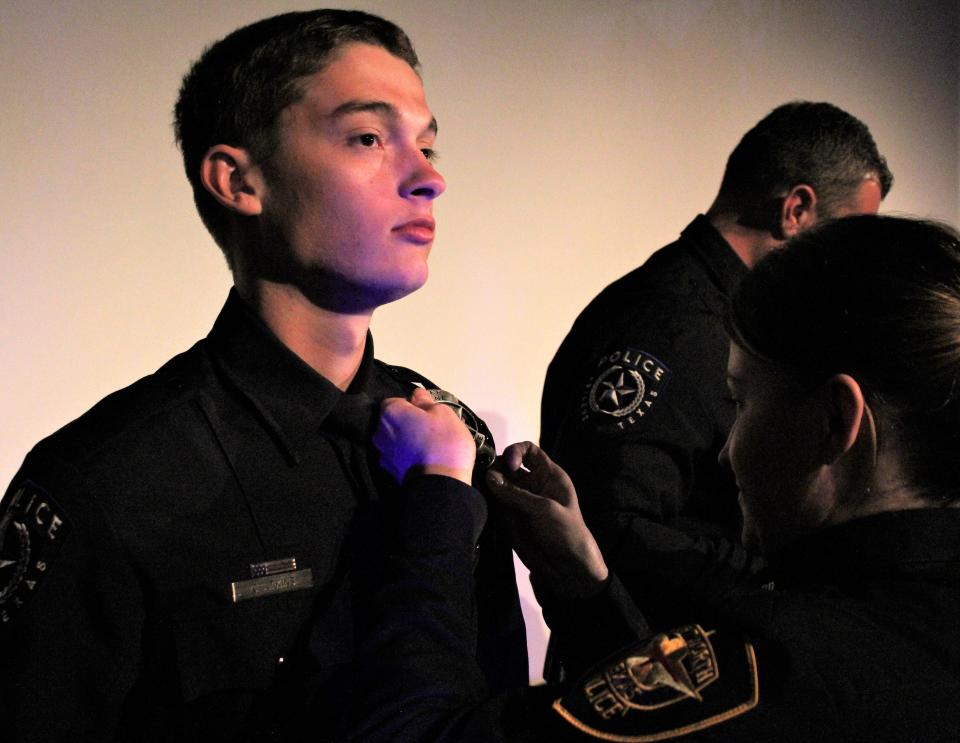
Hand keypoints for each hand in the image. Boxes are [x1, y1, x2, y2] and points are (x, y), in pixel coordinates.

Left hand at [373, 387, 476, 484]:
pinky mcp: (390, 472)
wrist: (441, 484)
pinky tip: (423, 459)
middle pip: (391, 422)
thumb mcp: (443, 413)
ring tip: (427, 446)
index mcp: (391, 412)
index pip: (394, 401)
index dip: (410, 405)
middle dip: (406, 423)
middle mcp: (380, 432)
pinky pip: (398, 457)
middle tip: (428, 428)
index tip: (426, 412)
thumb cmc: (443, 441)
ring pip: (394, 441)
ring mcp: (383, 454)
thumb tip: (416, 394)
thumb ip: (426, 401)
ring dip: (405, 440)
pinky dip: (406, 456)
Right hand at [486, 442, 607, 598]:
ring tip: (475, 488)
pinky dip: (484, 501)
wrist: (566, 569)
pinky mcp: (507, 517)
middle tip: (482, 478)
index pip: (528, 450)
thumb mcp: (544, 509)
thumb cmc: (565, 532)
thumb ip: (515, 494)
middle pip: (507, 465)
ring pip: (496, 484)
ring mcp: (517, 500)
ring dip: (485, 484)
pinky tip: (476, 500)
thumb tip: (488, 476)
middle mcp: (531, 484)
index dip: (516, 452)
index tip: (509, 467)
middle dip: (495, 468)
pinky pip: (492, 503)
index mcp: (548, 475)